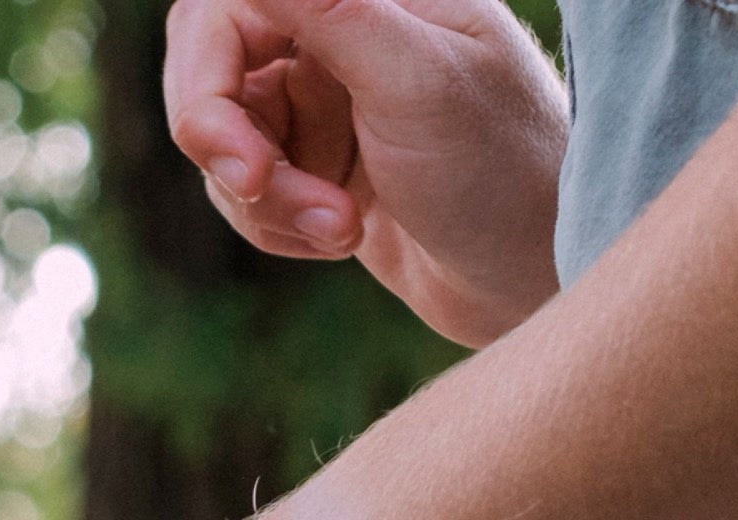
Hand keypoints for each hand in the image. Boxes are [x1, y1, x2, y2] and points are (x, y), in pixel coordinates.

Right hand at [162, 0, 568, 346]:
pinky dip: (278, 226)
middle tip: (262, 190)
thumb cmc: (500, 169)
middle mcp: (342, 33)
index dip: (204, 75)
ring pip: (225, 143)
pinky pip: (247, 192)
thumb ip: (332, 6)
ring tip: (340, 229)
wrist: (533, 274)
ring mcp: (327, 101)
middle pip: (211, 73)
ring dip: (267, 200)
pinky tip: (343, 238)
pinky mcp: (319, 163)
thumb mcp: (415, 81)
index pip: (228, 10)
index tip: (219, 145)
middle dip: (228, 147)